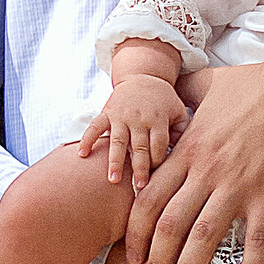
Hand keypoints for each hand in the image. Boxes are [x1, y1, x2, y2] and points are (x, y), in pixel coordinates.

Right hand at [84, 73, 184, 188]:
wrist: (143, 76)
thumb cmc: (164, 100)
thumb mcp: (178, 111)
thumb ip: (182, 131)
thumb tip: (180, 155)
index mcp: (158, 119)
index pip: (158, 146)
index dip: (157, 162)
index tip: (155, 178)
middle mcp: (139, 118)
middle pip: (140, 147)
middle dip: (140, 168)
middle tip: (140, 188)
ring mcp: (121, 116)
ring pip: (118, 142)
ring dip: (115, 161)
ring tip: (113, 180)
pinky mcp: (107, 112)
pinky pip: (95, 127)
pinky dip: (87, 140)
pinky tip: (82, 155)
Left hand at [123, 40, 263, 263]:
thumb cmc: (256, 83)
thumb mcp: (208, 83)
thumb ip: (184, 93)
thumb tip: (169, 92)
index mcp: (188, 149)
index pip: (148, 199)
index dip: (135, 234)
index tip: (131, 259)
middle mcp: (206, 170)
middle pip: (169, 226)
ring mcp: (238, 183)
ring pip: (204, 237)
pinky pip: (257, 240)